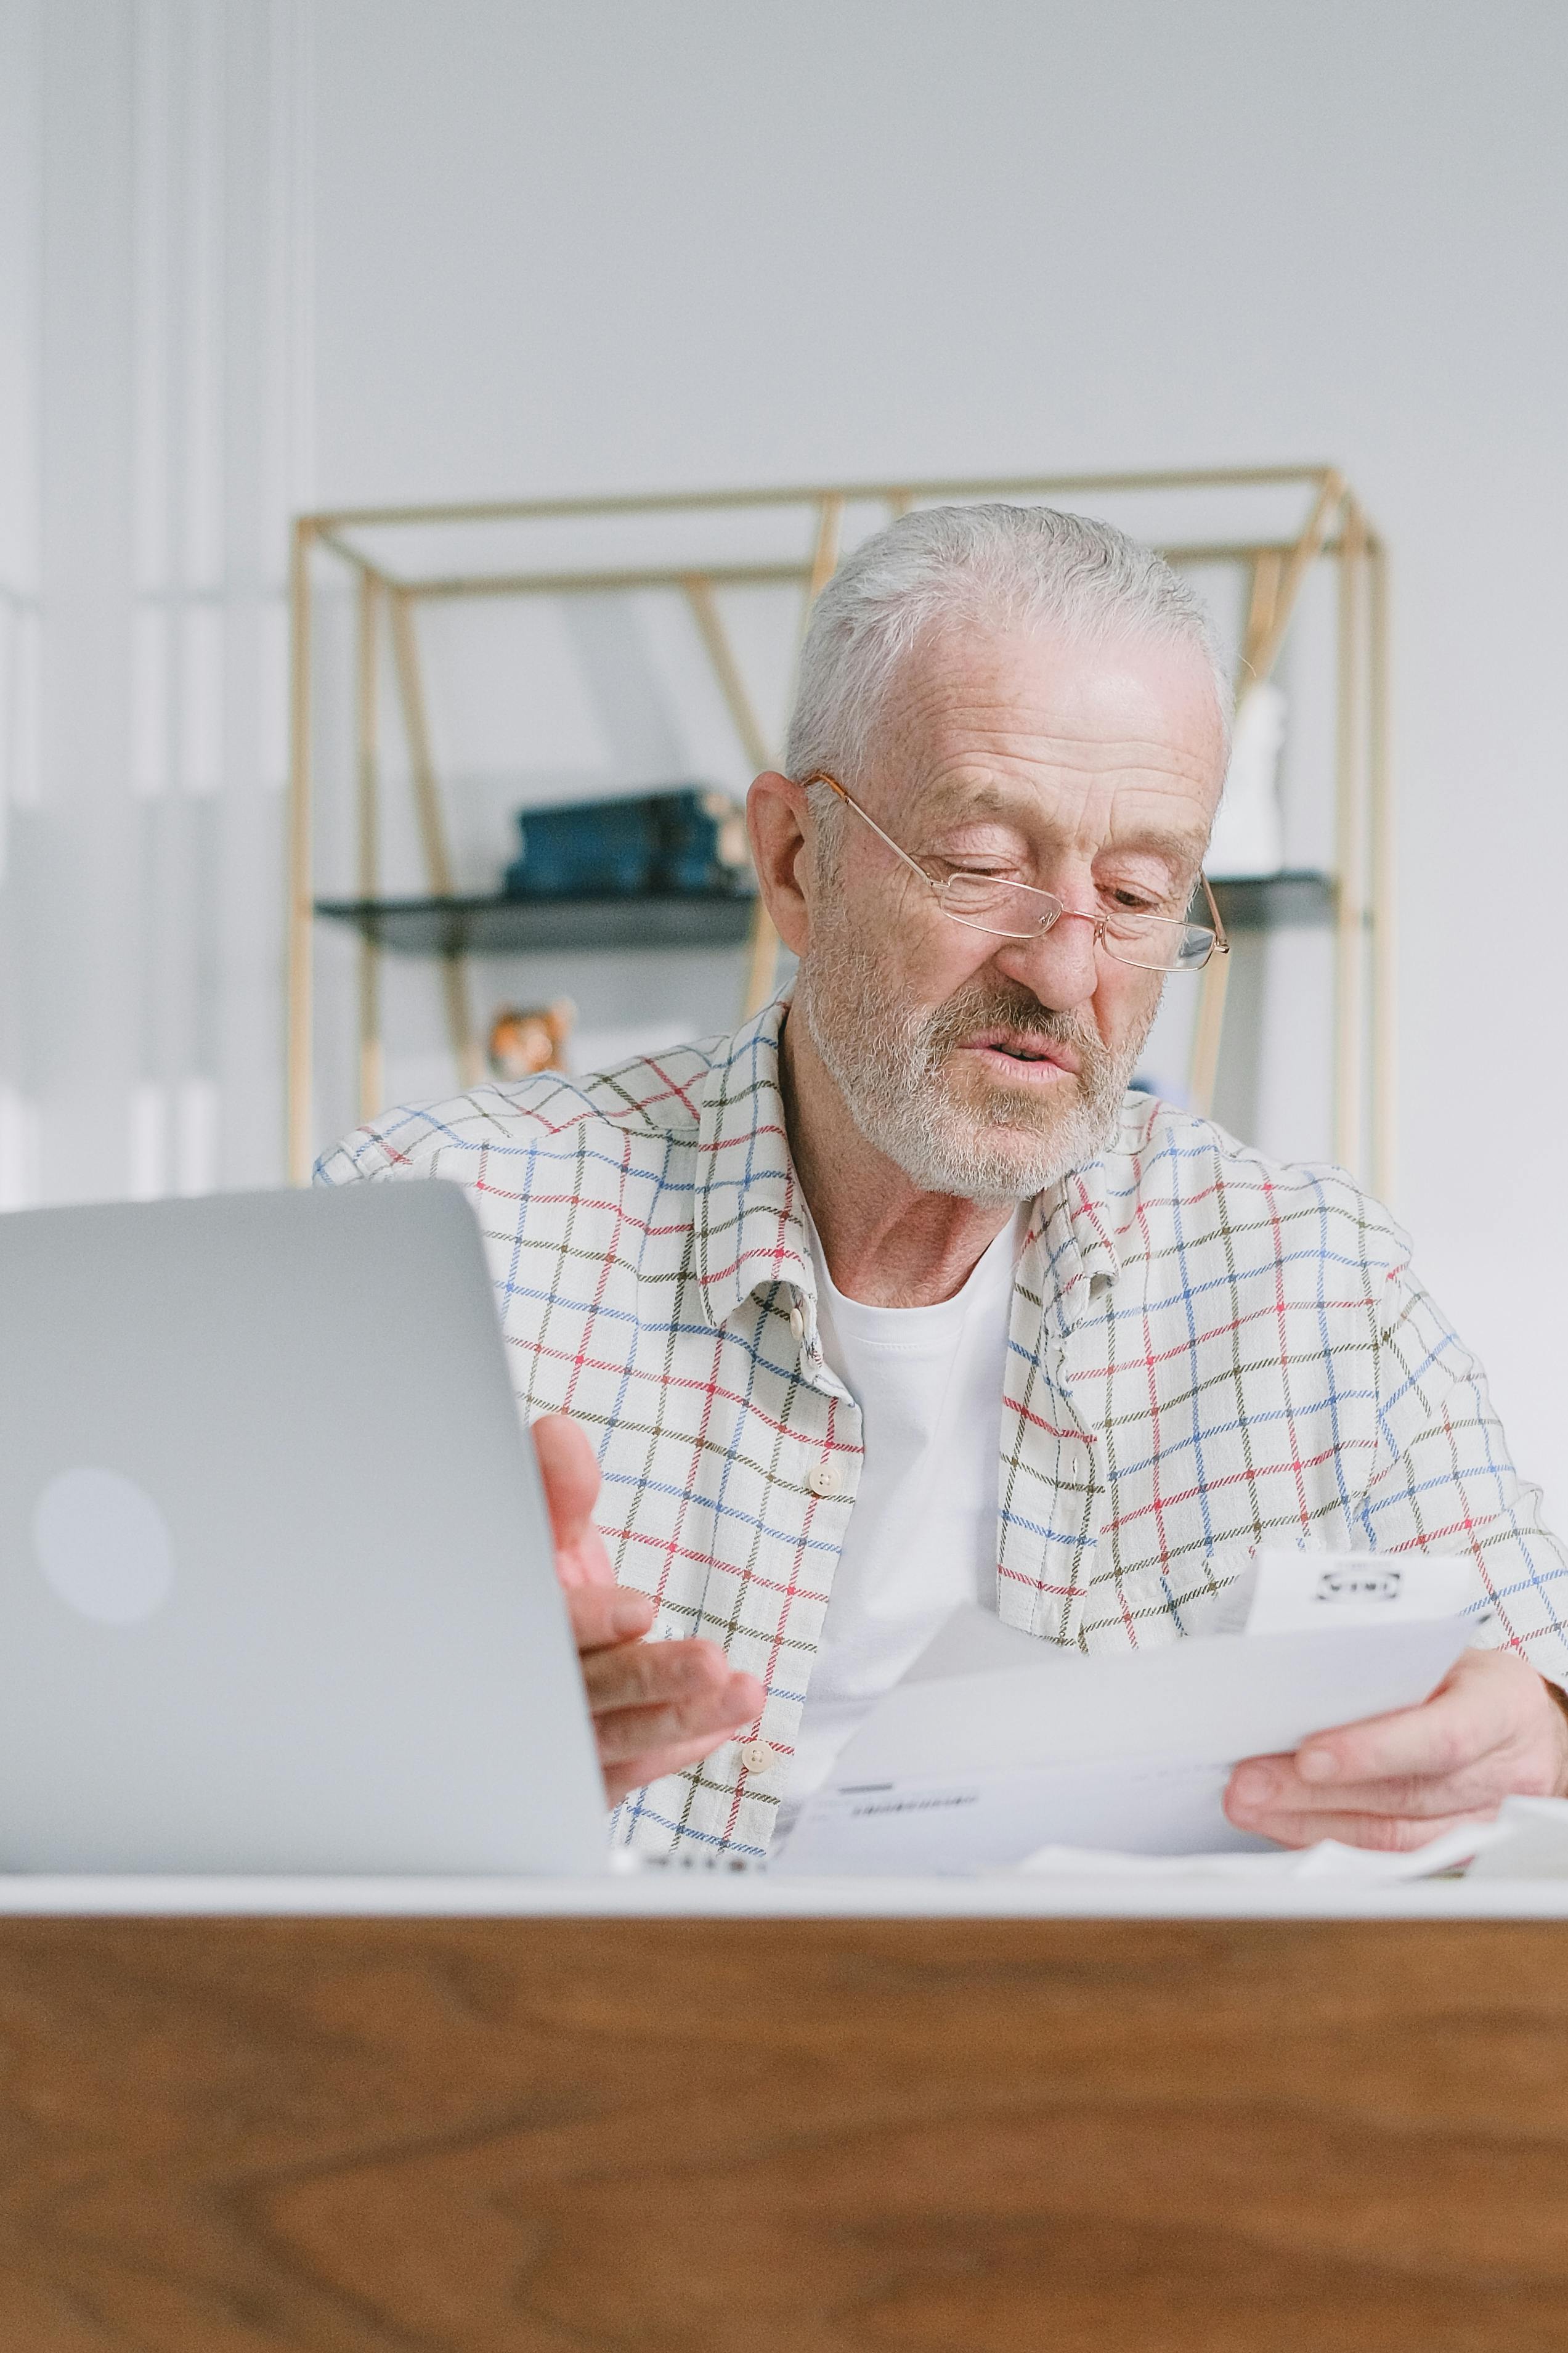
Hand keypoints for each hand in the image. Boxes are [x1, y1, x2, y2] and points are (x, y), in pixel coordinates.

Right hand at [531, 1412, 764, 1805]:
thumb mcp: (547, 1534)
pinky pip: (627, 1773)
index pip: (545, 1631)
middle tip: (710, 1663)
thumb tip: (558, 1433)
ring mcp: (555, 1739)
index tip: (640, 1610)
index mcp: (515, 1624)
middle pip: (588, 1692)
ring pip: (614, 1738)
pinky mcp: (583, 1773)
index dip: (587, 1622)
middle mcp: (531, 1687)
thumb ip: (556, 1487)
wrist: (532, 1654)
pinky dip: (675, 1749)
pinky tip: (721, 1725)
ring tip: (743, 1692)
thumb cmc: (540, 1588)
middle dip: (650, 1680)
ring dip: (680, 1717)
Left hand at [1224, 1646, 1567, 1850]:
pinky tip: (1285, 1826)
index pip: (1443, 1735)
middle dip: (1315, 1793)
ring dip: (1310, 1823)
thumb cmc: (1471, 1679)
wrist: (1525, 1726)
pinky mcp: (1460, 1850)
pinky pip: (1390, 1856)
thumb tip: (1295, 1678)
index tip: (1307, 1754)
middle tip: (1248, 1783)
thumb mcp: (1442, 1651)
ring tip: (1251, 1805)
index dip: (1374, 1750)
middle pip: (1406, 1793)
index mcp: (1503, 1706)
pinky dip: (1331, 1840)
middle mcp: (1504, 1771)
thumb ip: (1384, 1664)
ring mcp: (1486, 1820)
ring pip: (1393, 1836)